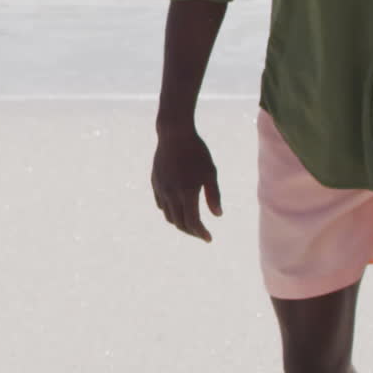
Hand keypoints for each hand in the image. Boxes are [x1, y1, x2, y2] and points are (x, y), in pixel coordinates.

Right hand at [150, 124, 221, 241]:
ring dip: (180, 223)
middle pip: (180, 223)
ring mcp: (161, 189)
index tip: (209, 238)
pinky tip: (178, 208)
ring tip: (190, 222)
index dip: (201, 233)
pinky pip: (161, 204)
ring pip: (168, 216)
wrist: (174, 134)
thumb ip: (214, 195)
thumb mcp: (210, 172)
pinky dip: (170, 211)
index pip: (193, 223)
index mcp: (187, 193)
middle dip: (191, 231)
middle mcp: (171, 194)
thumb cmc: (197, 152)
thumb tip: (218, 215)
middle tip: (201, 233)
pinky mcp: (155, 182)